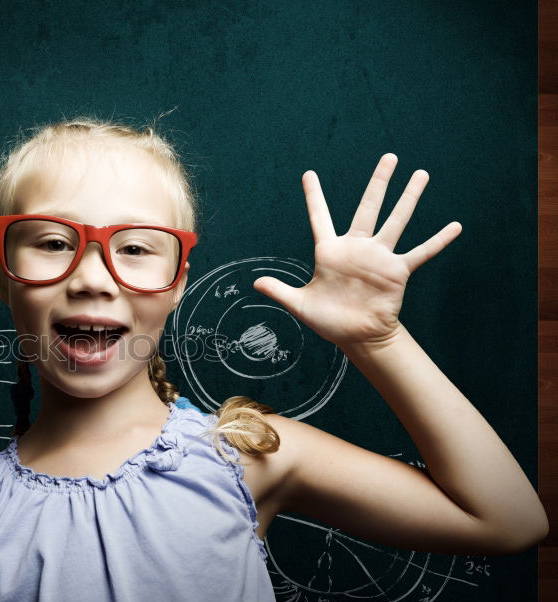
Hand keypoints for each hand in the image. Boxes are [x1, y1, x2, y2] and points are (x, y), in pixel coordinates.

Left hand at [253, 153, 461, 350]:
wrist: (356, 336)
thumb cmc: (327, 320)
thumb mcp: (299, 305)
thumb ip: (279, 291)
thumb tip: (255, 283)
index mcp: (330, 252)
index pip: (320, 218)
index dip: (314, 197)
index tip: (309, 174)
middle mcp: (356, 248)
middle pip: (368, 207)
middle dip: (379, 182)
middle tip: (389, 157)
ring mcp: (379, 257)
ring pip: (397, 220)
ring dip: (409, 198)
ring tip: (421, 174)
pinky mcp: (397, 271)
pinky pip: (421, 253)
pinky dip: (437, 241)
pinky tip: (455, 226)